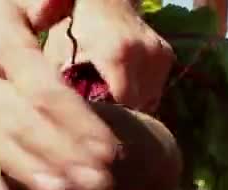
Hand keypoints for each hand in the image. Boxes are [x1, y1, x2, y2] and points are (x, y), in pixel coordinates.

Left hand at [43, 0, 174, 112]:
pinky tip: (123, 88)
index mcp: (118, 56)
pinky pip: (155, 89)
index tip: (95, 125)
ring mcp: (159, 55)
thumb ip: (65, 87)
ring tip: (112, 100)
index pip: (123, 107)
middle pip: (138, 106)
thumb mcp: (61, 55)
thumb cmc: (74, 27)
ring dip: (134, 106)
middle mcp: (146, 55)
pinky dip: (141, 93)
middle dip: (122, 115)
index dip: (110, 120)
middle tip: (102, 116)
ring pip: (150, 101)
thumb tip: (66, 120)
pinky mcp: (166, 55)